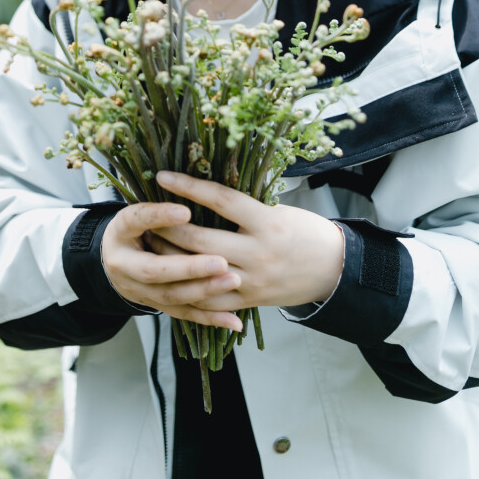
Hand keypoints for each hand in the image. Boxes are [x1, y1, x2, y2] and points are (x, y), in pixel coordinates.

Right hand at [100, 200, 244, 330]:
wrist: (113, 260)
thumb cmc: (135, 225)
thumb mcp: (137, 207)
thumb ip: (158, 204)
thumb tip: (189, 186)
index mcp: (120, 231)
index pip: (137, 221)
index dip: (160, 217)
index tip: (186, 210)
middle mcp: (124, 264)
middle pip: (155, 269)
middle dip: (189, 267)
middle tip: (221, 260)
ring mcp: (139, 290)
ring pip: (172, 296)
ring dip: (204, 290)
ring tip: (234, 280)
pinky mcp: (157, 306)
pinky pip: (185, 314)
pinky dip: (211, 319)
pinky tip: (234, 320)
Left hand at [146, 171, 344, 316]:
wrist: (333, 270)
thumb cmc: (305, 231)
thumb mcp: (279, 210)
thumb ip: (245, 208)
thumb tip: (204, 192)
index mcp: (268, 223)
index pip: (220, 200)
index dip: (189, 187)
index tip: (162, 176)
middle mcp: (258, 253)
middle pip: (201, 239)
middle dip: (168, 226)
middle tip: (145, 213)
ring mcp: (252, 281)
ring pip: (200, 271)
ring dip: (170, 258)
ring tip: (149, 243)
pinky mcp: (249, 301)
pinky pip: (210, 300)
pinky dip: (187, 289)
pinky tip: (167, 277)